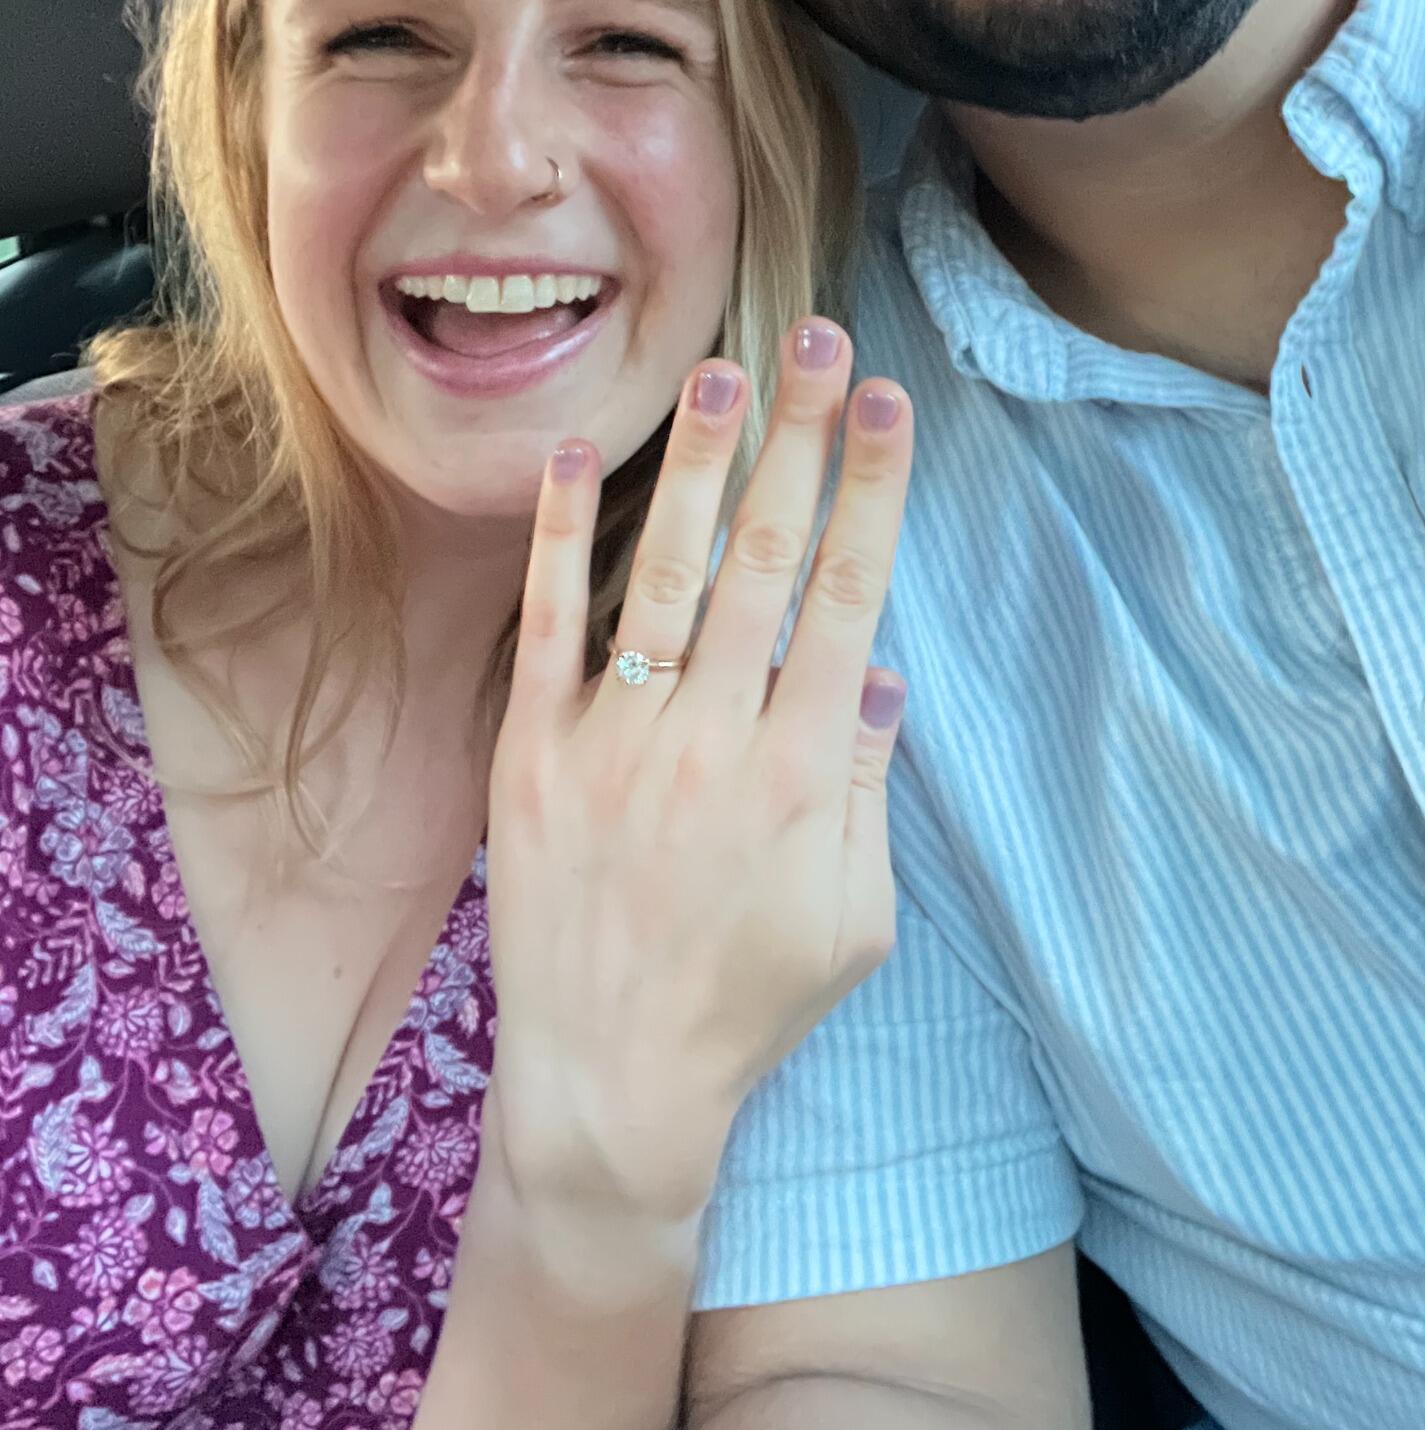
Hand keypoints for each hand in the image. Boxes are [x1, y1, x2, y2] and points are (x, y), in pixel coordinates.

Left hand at [482, 319, 912, 1245]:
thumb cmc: (750, 1006)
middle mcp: (712, 741)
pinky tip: (570, 454)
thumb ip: (871, 787)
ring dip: (697, 466)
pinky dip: (558, 539)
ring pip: (664, 575)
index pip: (847, 598)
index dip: (871, 491)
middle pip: (765, 560)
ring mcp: (615, 743)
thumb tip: (880, 666)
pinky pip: (549, 630)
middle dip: (799, 441)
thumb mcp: (857, 918)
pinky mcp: (532, 757)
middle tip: (819, 340)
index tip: (887, 403)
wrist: (612, 1089)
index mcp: (802, 774)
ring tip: (721, 372)